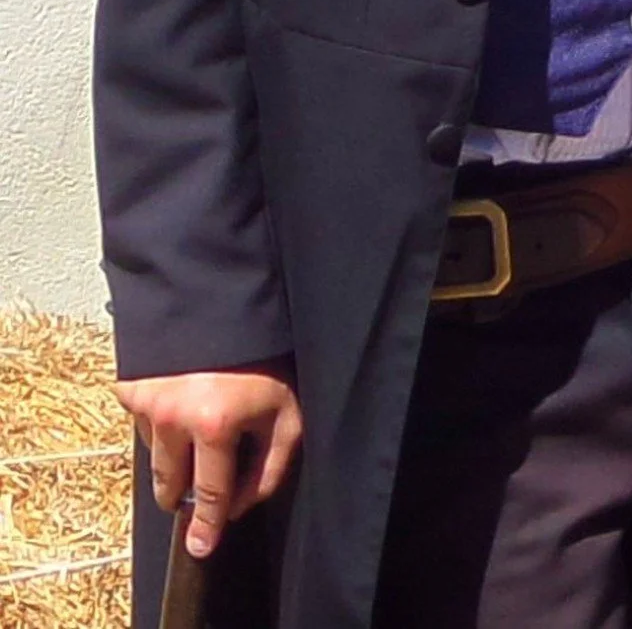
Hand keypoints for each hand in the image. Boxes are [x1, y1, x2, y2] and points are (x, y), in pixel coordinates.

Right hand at [118, 364, 302, 558]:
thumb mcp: (287, 412)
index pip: (209, 495)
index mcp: (213, 426)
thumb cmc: (264, 354)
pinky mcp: (129, 382)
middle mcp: (172, 417)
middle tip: (198, 486)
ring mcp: (146, 399)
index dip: (207, 528)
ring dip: (173, 453)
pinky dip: (159, 421)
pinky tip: (181, 400)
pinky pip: (141, 421)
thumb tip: (240, 507)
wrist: (227, 298)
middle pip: (170, 484)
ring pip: (153, 455)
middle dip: (184, 493)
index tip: (200, 548)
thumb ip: (270, 469)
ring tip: (198, 425)